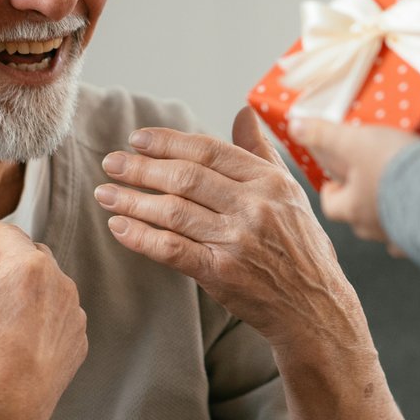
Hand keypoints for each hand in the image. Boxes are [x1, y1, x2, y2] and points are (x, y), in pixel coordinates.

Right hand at [0, 205, 87, 419]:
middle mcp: (60, 284)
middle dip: (12, 256)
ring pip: (51, 288)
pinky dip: (45, 318)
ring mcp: (72, 316)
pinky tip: (25, 330)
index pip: (6, 234)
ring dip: (31, 288)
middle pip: (34, 257)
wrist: (2, 408)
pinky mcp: (76, 345)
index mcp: (29, 265)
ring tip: (6, 298)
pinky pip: (61, 320)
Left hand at [96, 107, 364, 348]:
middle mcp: (254, 207)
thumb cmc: (301, 249)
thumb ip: (261, 152)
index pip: (209, 152)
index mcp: (269, 181)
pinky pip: (171, 249)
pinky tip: (119, 227)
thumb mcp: (290, 193)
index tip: (137, 139)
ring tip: (104, 193)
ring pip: (173, 212)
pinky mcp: (222, 274)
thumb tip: (243, 112)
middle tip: (111, 163)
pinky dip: (140, 237)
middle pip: (185, 178)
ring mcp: (237, 241)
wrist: (315, 308)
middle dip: (141, 168)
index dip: (168, 142)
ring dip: (131, 200)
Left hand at [289, 118, 419, 255]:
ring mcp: (402, 237)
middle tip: (373, 177)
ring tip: (404, 189)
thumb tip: (294, 127)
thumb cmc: (395, 167)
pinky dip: (418, 221)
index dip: (332, 190)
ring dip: (391, 211)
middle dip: (362, 200)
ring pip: (388, 227)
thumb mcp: (356, 142)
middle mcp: (374, 229)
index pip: (331, 206)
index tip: (337, 178)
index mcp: (353, 208)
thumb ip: (326, 135)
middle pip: (359, 218)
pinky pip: (418, 233)